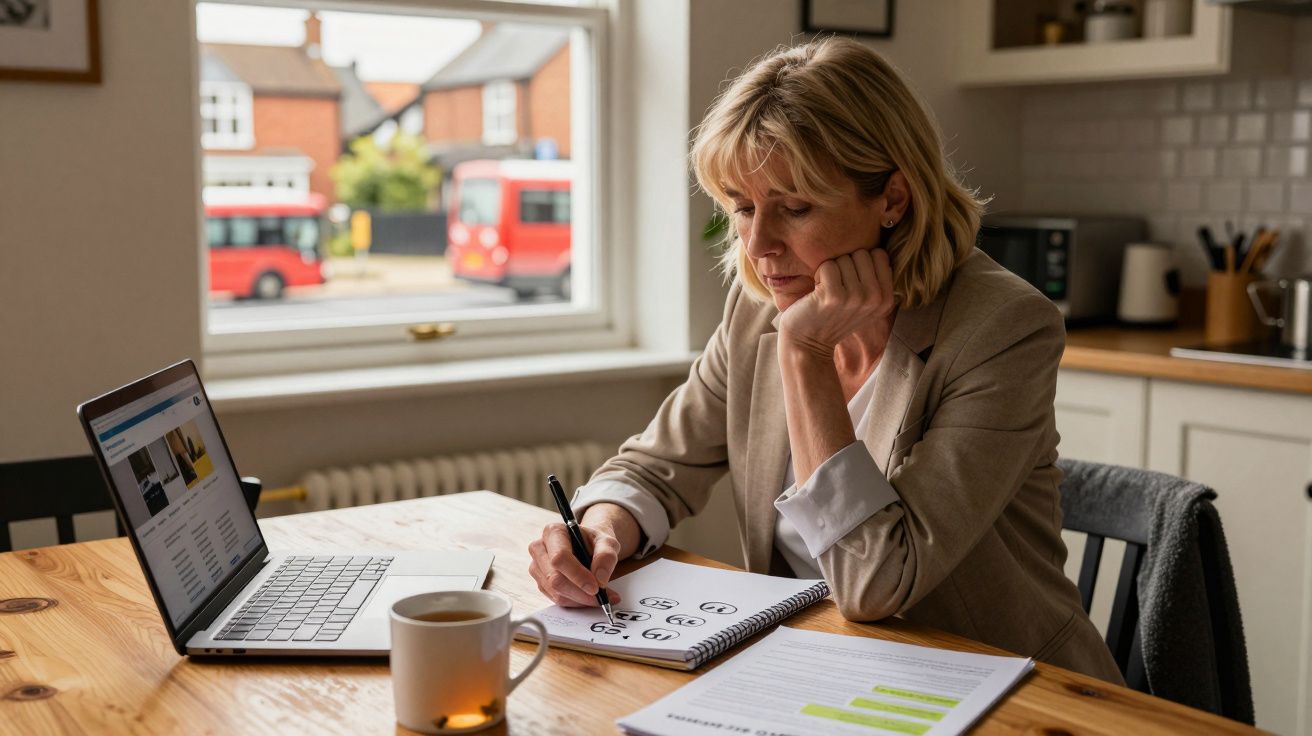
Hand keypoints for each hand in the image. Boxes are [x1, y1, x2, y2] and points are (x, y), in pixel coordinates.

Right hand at [528, 522, 623, 607]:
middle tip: (602, 598)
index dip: (577, 575)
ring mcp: (537, 567)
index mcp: (553, 532)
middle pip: (555, 579)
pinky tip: (588, 596)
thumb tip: (600, 579)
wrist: (588, 548)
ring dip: (580, 599)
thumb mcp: (608, 542)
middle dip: (580, 593)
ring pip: (555, 592)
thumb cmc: (595, 543)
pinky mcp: (541, 583)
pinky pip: (556, 599)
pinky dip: (575, 602)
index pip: (559, 558)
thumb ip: (606, 556)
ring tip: (600, 597)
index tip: (596, 587)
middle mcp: (540, 548)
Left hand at [778, 247, 894, 356]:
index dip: (860, 263)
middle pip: (861, 253)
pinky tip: (817, 293)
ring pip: (843, 259)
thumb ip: (875, 280)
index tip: (850, 282)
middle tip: (836, 287)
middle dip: (845, 265)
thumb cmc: (832, 316)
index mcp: (886, 299)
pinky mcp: (834, 296)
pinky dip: (818, 275)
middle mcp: (875, 298)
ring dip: (830, 271)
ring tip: (827, 292)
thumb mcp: (864, 303)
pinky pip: (828, 265)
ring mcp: (856, 297)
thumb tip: (879, 250)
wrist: (807, 344)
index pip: (879, 254)